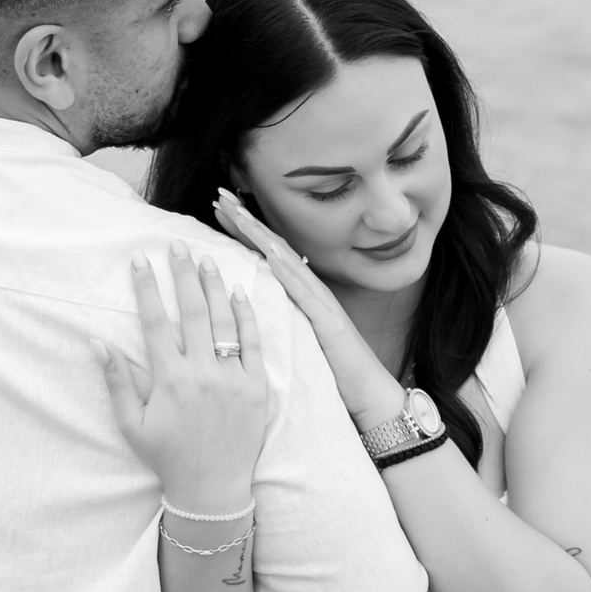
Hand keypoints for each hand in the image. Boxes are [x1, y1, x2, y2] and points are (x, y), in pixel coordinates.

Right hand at [103, 248, 271, 516]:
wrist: (213, 489)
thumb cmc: (168, 458)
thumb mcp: (132, 425)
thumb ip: (118, 382)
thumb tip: (98, 343)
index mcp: (169, 380)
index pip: (154, 322)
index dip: (146, 288)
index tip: (140, 260)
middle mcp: (201, 373)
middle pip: (190, 311)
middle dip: (181, 275)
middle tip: (176, 246)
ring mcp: (232, 379)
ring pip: (223, 321)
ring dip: (213, 286)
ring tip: (206, 259)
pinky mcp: (257, 388)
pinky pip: (253, 344)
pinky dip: (246, 316)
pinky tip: (239, 293)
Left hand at [213, 191, 405, 428]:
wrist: (371, 397)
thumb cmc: (334, 376)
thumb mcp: (298, 341)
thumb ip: (280, 321)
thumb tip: (251, 309)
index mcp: (300, 296)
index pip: (267, 254)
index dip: (243, 230)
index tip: (219, 208)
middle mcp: (311, 291)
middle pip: (273, 247)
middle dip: (246, 220)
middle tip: (220, 194)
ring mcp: (321, 303)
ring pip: (286, 260)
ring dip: (260, 234)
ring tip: (236, 212)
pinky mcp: (329, 321)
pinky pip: (304, 291)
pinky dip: (286, 269)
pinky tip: (268, 251)